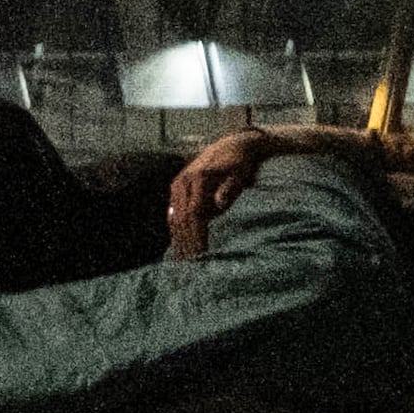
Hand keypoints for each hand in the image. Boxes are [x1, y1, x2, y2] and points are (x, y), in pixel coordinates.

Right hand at [166, 129, 271, 258]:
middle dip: (186, 243)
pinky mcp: (176, 189)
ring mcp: (177, 185)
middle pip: (181, 219)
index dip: (197, 236)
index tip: (202, 254)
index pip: (194, 215)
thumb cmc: (239, 165)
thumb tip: (219, 203)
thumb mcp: (240, 175)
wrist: (230, 147)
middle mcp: (183, 182)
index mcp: (198, 180)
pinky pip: (173, 213)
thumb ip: (229, 190)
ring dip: (178, 240)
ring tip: (183, 261)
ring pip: (174, 218)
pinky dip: (175, 230)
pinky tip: (178, 246)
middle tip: (192, 265)